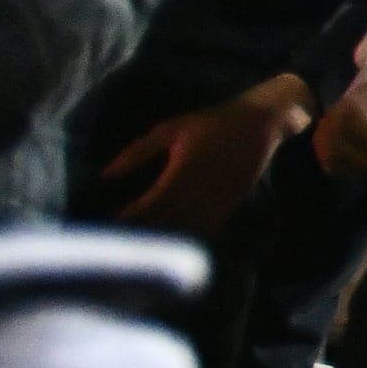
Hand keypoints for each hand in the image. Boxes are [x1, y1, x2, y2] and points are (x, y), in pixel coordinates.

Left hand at [95, 78, 313, 237]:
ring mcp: (219, 199)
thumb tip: (106, 174)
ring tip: (142, 244)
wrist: (260, 124)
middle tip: (120, 239)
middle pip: (169, 219)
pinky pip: (206, 228)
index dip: (134, 215)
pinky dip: (187, 237)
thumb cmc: (211, 123)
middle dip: (144, 230)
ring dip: (164, 238)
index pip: (155, 201)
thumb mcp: (170, 129)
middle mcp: (203, 188)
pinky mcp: (230, 204)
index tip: (113, 222)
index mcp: (186, 168)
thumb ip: (138, 151)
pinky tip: (171, 242)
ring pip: (188, 228)